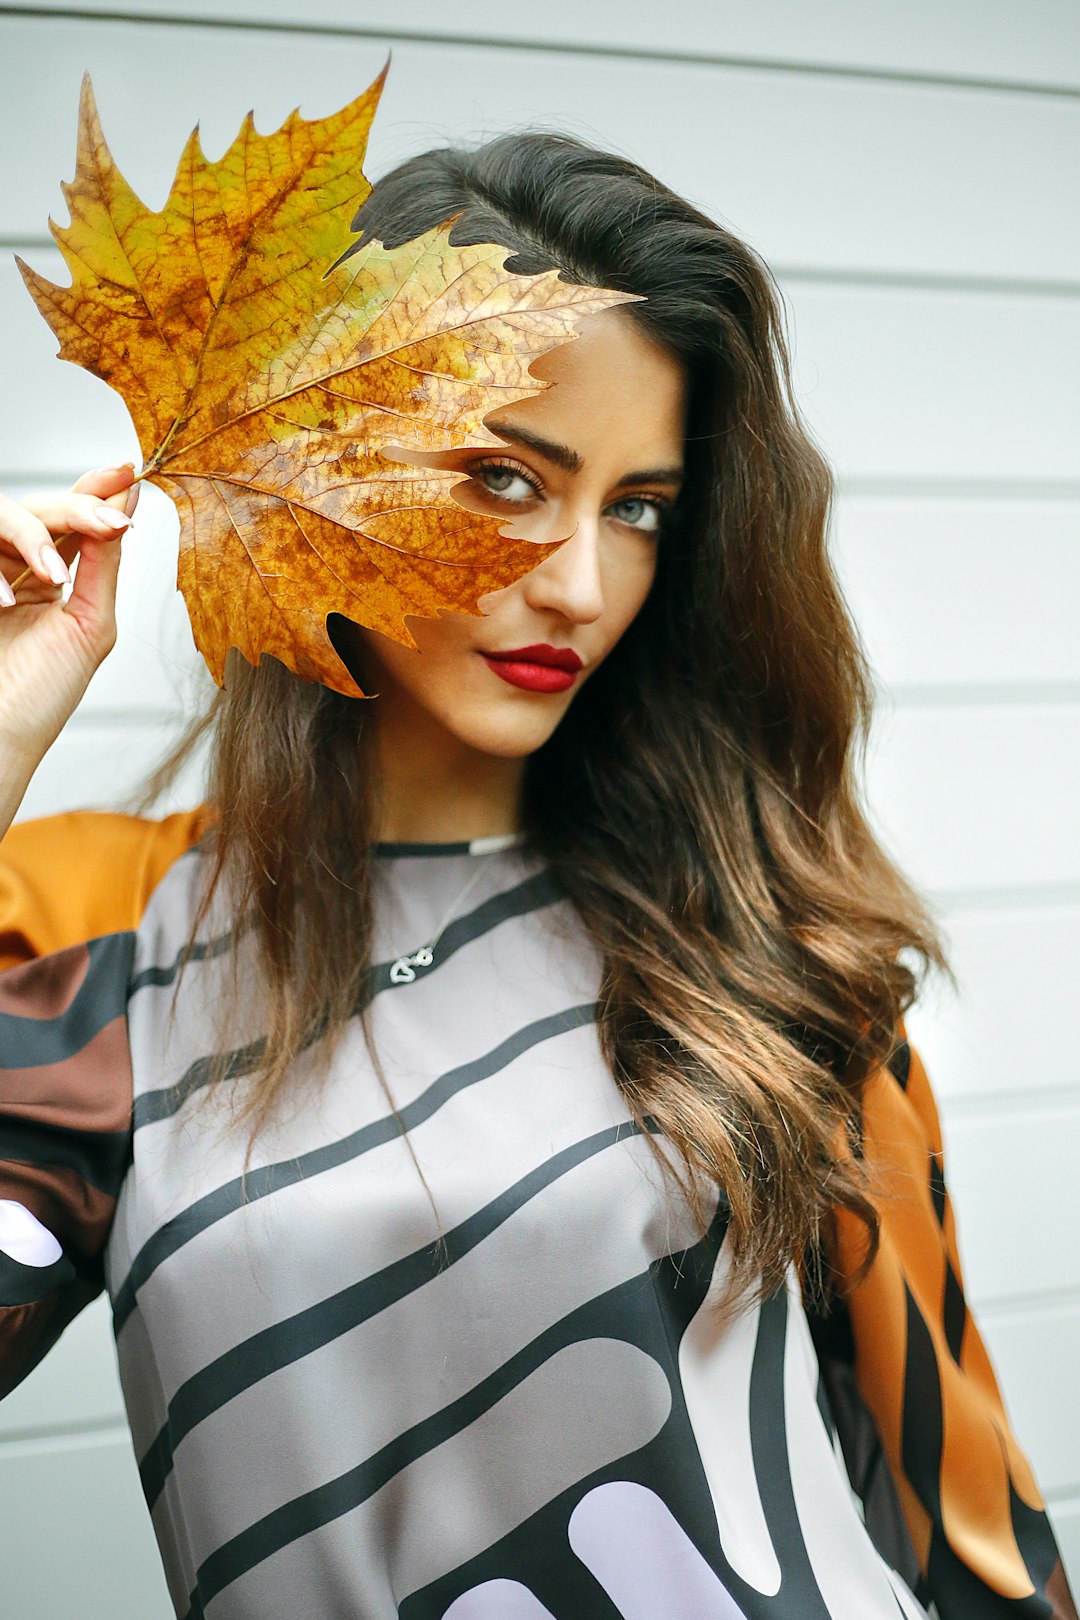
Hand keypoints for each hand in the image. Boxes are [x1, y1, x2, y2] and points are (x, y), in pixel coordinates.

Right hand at [0, 463, 138, 783]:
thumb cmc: (41, 697)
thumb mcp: (88, 627)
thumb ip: (103, 566)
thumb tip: (125, 508)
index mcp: (47, 577)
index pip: (70, 520)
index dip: (95, 491)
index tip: (127, 473)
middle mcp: (11, 568)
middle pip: (38, 509)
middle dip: (77, 510)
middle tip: (111, 524)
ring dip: (32, 536)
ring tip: (54, 578)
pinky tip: (4, 602)